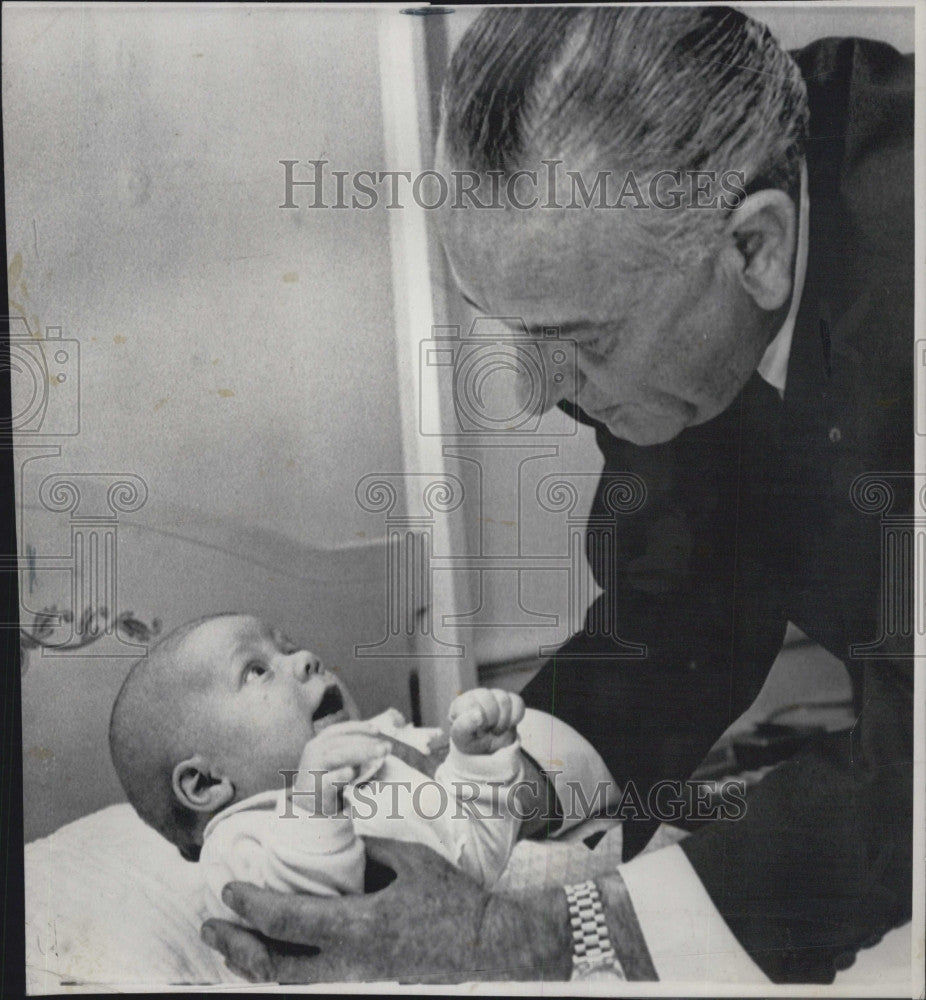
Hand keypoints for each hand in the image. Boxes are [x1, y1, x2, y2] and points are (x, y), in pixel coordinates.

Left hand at [200, 837, 572, 982]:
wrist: (482, 942)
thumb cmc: (449, 897)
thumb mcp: (408, 858)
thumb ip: (366, 849)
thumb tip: (333, 838)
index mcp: (360, 925)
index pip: (289, 921)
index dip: (252, 906)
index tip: (229, 889)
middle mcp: (350, 960)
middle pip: (276, 966)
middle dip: (236, 947)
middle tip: (210, 925)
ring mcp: (356, 977)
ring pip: (288, 982)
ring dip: (252, 962)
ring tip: (228, 943)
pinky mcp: (363, 981)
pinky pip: (310, 981)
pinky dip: (280, 969)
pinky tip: (270, 953)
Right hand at [295, 721, 390, 814]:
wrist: (307, 807)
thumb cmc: (327, 779)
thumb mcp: (335, 761)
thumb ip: (352, 752)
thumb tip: (383, 746)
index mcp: (319, 743)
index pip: (338, 730)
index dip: (358, 727)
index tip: (377, 730)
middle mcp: (315, 753)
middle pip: (342, 742)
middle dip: (366, 742)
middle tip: (385, 747)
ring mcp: (314, 770)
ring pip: (338, 756)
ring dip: (362, 752)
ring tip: (380, 753)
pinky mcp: (317, 789)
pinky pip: (330, 780)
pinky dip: (341, 775)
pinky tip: (352, 772)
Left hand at [448, 688, 524, 754]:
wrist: (490, 750)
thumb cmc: (471, 741)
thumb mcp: (462, 738)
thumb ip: (464, 725)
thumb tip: (478, 714)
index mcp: (461, 703)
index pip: (470, 702)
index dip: (478, 719)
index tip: (477, 731)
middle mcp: (477, 695)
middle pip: (488, 697)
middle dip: (491, 720)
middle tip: (488, 731)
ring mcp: (494, 695)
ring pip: (503, 700)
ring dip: (503, 721)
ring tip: (497, 730)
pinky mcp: (510, 699)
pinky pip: (517, 702)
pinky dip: (515, 717)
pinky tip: (508, 725)